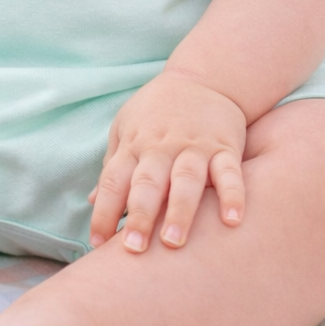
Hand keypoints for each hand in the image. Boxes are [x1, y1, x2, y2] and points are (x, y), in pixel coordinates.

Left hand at [89, 70, 246, 252]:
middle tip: (134, 249)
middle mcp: (162, 147)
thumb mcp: (127, 128)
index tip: (97, 243)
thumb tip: (92, 202)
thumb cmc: (158, 110)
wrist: (205, 76)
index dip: (104, 211)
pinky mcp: (225, 146)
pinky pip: (230, 172)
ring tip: (175, 241)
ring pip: (186, 179)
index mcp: (134, 145)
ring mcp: (195, 146)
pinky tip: (232, 220)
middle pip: (148, 182)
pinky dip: (233, 195)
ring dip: (180, 210)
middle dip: (140, 215)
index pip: (113, 180)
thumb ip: (113, 166)